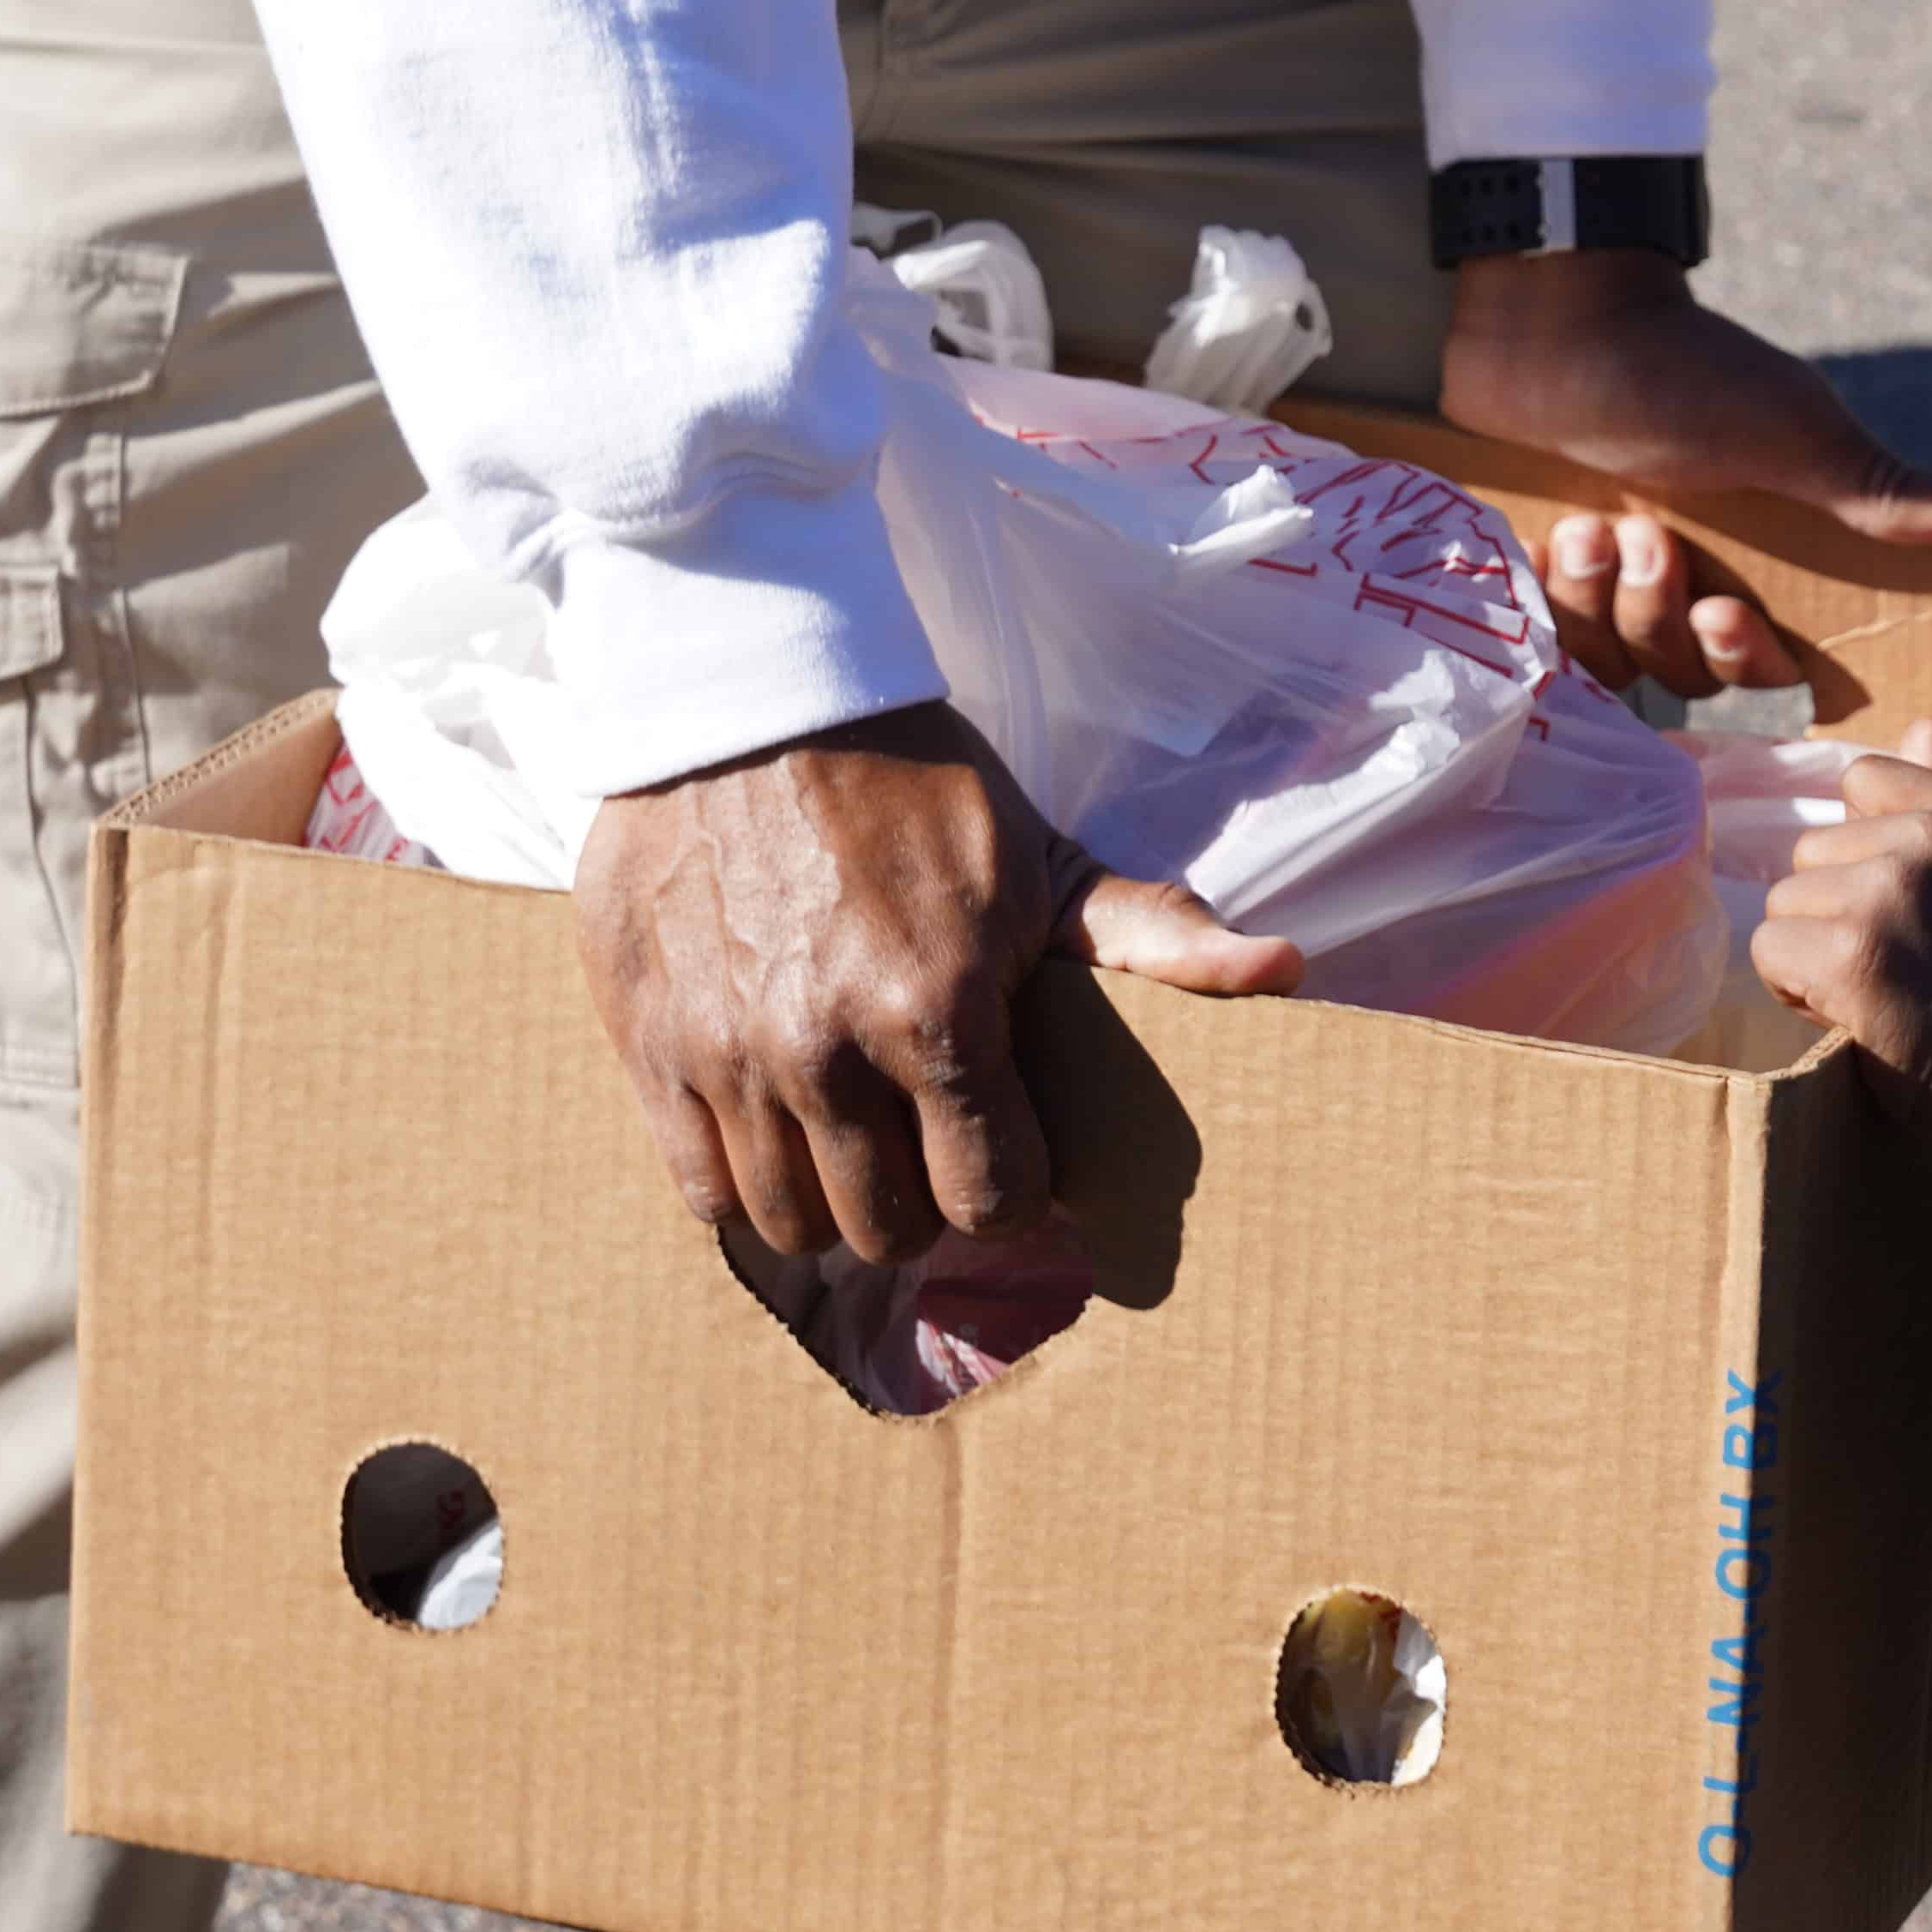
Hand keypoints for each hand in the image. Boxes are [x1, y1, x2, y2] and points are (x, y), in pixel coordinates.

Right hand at [568, 701, 1298, 1274]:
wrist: (747, 700)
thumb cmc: (913, 782)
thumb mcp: (1039, 855)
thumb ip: (1150, 931)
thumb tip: (1282, 971)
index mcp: (940, 1010)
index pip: (993, 1199)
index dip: (1013, 1189)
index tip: (1007, 1151)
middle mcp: (827, 1051)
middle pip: (889, 1231)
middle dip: (924, 1202)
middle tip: (927, 1146)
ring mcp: (728, 1058)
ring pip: (791, 1225)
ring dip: (833, 1202)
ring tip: (851, 1142)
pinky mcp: (649, 1050)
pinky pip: (701, 1192)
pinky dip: (741, 1183)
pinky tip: (774, 1128)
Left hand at [1444, 252, 1931, 698]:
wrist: (1555, 320)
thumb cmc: (1683, 373)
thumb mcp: (1789, 434)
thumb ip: (1878, 487)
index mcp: (1765, 560)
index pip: (1769, 666)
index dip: (1743, 659)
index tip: (1719, 614)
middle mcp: (1693, 579)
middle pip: (1684, 669)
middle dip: (1657, 615)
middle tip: (1643, 540)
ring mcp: (1614, 579)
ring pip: (1611, 659)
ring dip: (1596, 599)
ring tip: (1589, 525)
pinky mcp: (1550, 571)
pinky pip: (1546, 637)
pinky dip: (1547, 594)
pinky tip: (1544, 538)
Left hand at [1752, 718, 1931, 1176]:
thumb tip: (1926, 722)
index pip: (1858, 780)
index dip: (1863, 848)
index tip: (1909, 901)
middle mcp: (1929, 838)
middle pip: (1810, 851)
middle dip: (1833, 907)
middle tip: (1895, 955)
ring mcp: (1888, 892)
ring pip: (1785, 903)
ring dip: (1811, 950)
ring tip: (1874, 982)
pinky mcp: (1852, 951)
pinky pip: (1769, 951)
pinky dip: (1794, 989)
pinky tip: (1850, 1006)